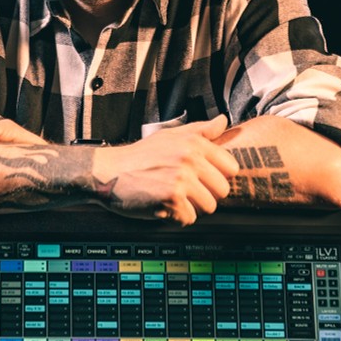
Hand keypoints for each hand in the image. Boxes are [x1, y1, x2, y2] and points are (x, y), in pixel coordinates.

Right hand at [94, 115, 238, 225]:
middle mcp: (190, 158)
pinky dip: (176, 217)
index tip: (200, 177)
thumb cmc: (139, 156)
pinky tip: (162, 205)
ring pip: (209, 207)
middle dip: (206, 194)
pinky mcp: (171, 198)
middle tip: (184, 190)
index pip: (231, 168)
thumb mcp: (169, 136)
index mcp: (194, 142)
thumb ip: (199, 130)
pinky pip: (189, 218)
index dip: (217, 176)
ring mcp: (181, 178)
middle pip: (223, 190)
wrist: (108, 171)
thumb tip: (223, 121)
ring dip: (192, 207)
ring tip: (172, 197)